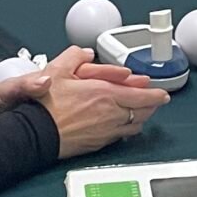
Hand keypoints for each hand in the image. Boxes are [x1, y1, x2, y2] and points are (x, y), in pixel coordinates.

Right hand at [0, 45, 164, 157]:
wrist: (34, 134)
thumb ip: (74, 56)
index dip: (155, 93)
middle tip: (155, 100)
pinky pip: (121, 136)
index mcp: (104, 94)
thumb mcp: (56, 70)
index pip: (141, 95)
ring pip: (134, 125)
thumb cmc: (44, 106)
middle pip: (143, 111)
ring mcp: (106, 131)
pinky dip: (127, 129)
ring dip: (141, 117)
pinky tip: (122, 125)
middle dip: (152, 105)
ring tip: (142, 112)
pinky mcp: (98, 144)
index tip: (162, 92)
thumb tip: (85, 53)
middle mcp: (110, 113)